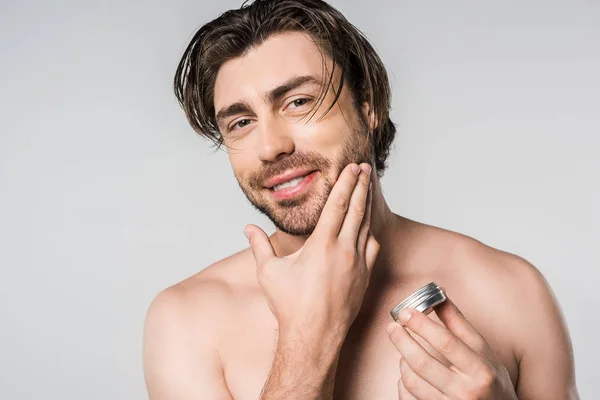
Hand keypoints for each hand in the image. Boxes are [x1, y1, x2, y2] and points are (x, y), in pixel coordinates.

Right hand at [245, 163, 379, 345]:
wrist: (314, 337)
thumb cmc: (290, 306)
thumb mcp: (269, 273)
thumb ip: (259, 246)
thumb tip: (247, 228)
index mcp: (322, 245)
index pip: (338, 205)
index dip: (346, 183)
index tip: (353, 168)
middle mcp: (344, 251)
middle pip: (357, 210)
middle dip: (362, 186)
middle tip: (366, 169)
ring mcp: (358, 265)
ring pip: (367, 227)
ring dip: (367, 206)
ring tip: (367, 191)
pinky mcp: (364, 278)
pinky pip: (372, 248)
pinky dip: (370, 232)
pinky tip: (367, 227)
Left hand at [387, 295, 516, 399]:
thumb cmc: (491, 380)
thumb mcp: (483, 352)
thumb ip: (459, 325)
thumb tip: (439, 294)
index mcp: (481, 371)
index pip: (446, 343)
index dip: (422, 325)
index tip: (406, 312)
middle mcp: (466, 392)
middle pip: (422, 363)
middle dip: (402, 341)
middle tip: (392, 327)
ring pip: (411, 381)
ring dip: (402, 361)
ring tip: (404, 350)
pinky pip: (408, 398)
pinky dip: (403, 382)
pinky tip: (408, 372)